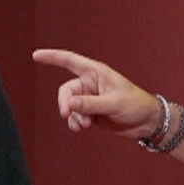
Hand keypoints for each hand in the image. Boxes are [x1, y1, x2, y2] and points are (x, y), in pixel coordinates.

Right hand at [34, 48, 160, 137]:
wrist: (147, 122)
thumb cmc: (135, 105)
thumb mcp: (113, 103)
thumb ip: (90, 104)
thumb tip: (70, 104)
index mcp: (95, 72)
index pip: (69, 61)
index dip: (52, 57)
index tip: (35, 56)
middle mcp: (90, 84)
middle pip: (66, 91)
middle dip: (65, 103)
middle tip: (67, 115)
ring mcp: (89, 99)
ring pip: (70, 106)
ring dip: (73, 117)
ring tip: (84, 125)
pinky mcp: (91, 113)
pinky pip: (75, 117)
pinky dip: (76, 123)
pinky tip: (81, 128)